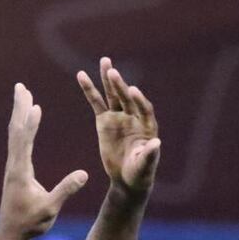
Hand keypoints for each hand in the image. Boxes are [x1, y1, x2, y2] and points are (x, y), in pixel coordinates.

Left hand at [0, 83, 88, 239]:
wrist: (11, 235)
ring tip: (24, 96)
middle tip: (20, 87)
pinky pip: (18, 143)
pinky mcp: (15, 171)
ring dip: (20, 114)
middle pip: (15, 130)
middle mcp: (14, 166)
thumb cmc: (30, 224)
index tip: (35, 105)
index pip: (24, 142)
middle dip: (19, 108)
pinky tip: (26, 122)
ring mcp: (13, 168)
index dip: (30, 123)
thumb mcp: (50, 208)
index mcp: (21, 172)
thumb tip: (84, 174)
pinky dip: (23, 127)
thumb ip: (66, 190)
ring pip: (15, 134)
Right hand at [76, 57, 160, 193]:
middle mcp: (134, 117)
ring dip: (108, 79)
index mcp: (147, 125)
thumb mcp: (145, 165)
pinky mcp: (105, 120)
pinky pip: (96, 102)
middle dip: (120, 85)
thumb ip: (150, 154)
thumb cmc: (140, 173)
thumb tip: (157, 143)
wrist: (127, 178)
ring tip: (105, 61)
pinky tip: (81, 75)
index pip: (144, 108)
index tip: (132, 91)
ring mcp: (119, 116)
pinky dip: (89, 89)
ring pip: (113, 95)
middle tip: (113, 72)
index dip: (138, 100)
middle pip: (127, 97)